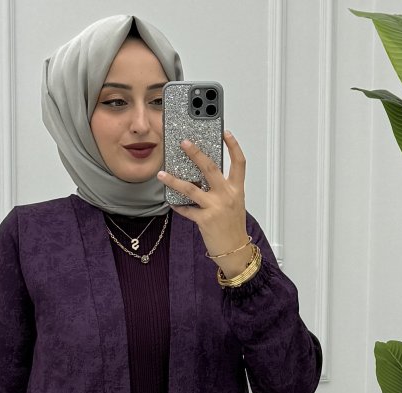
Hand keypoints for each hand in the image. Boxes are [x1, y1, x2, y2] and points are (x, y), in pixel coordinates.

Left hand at [157, 130, 249, 269]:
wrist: (235, 251)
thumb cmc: (233, 227)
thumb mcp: (234, 204)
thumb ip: (222, 188)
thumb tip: (202, 176)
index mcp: (237, 190)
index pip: (239, 163)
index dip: (233, 146)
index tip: (225, 132)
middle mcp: (227, 196)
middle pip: (210, 168)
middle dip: (196, 153)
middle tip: (184, 142)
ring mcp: (215, 208)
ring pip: (191, 189)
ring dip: (174, 180)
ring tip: (162, 174)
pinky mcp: (205, 220)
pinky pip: (186, 210)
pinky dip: (178, 206)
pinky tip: (171, 201)